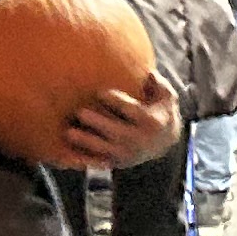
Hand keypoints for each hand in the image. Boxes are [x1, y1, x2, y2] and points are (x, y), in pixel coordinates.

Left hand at [61, 76, 179, 171]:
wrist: (163, 143)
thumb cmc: (161, 111)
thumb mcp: (167, 97)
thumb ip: (158, 83)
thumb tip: (148, 72)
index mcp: (150, 122)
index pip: (132, 110)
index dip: (116, 101)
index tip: (100, 92)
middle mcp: (139, 140)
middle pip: (116, 131)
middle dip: (98, 123)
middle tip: (80, 112)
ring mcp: (128, 154)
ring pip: (104, 148)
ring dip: (86, 141)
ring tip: (69, 132)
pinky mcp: (118, 162)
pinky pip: (99, 161)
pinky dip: (85, 158)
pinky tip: (69, 153)